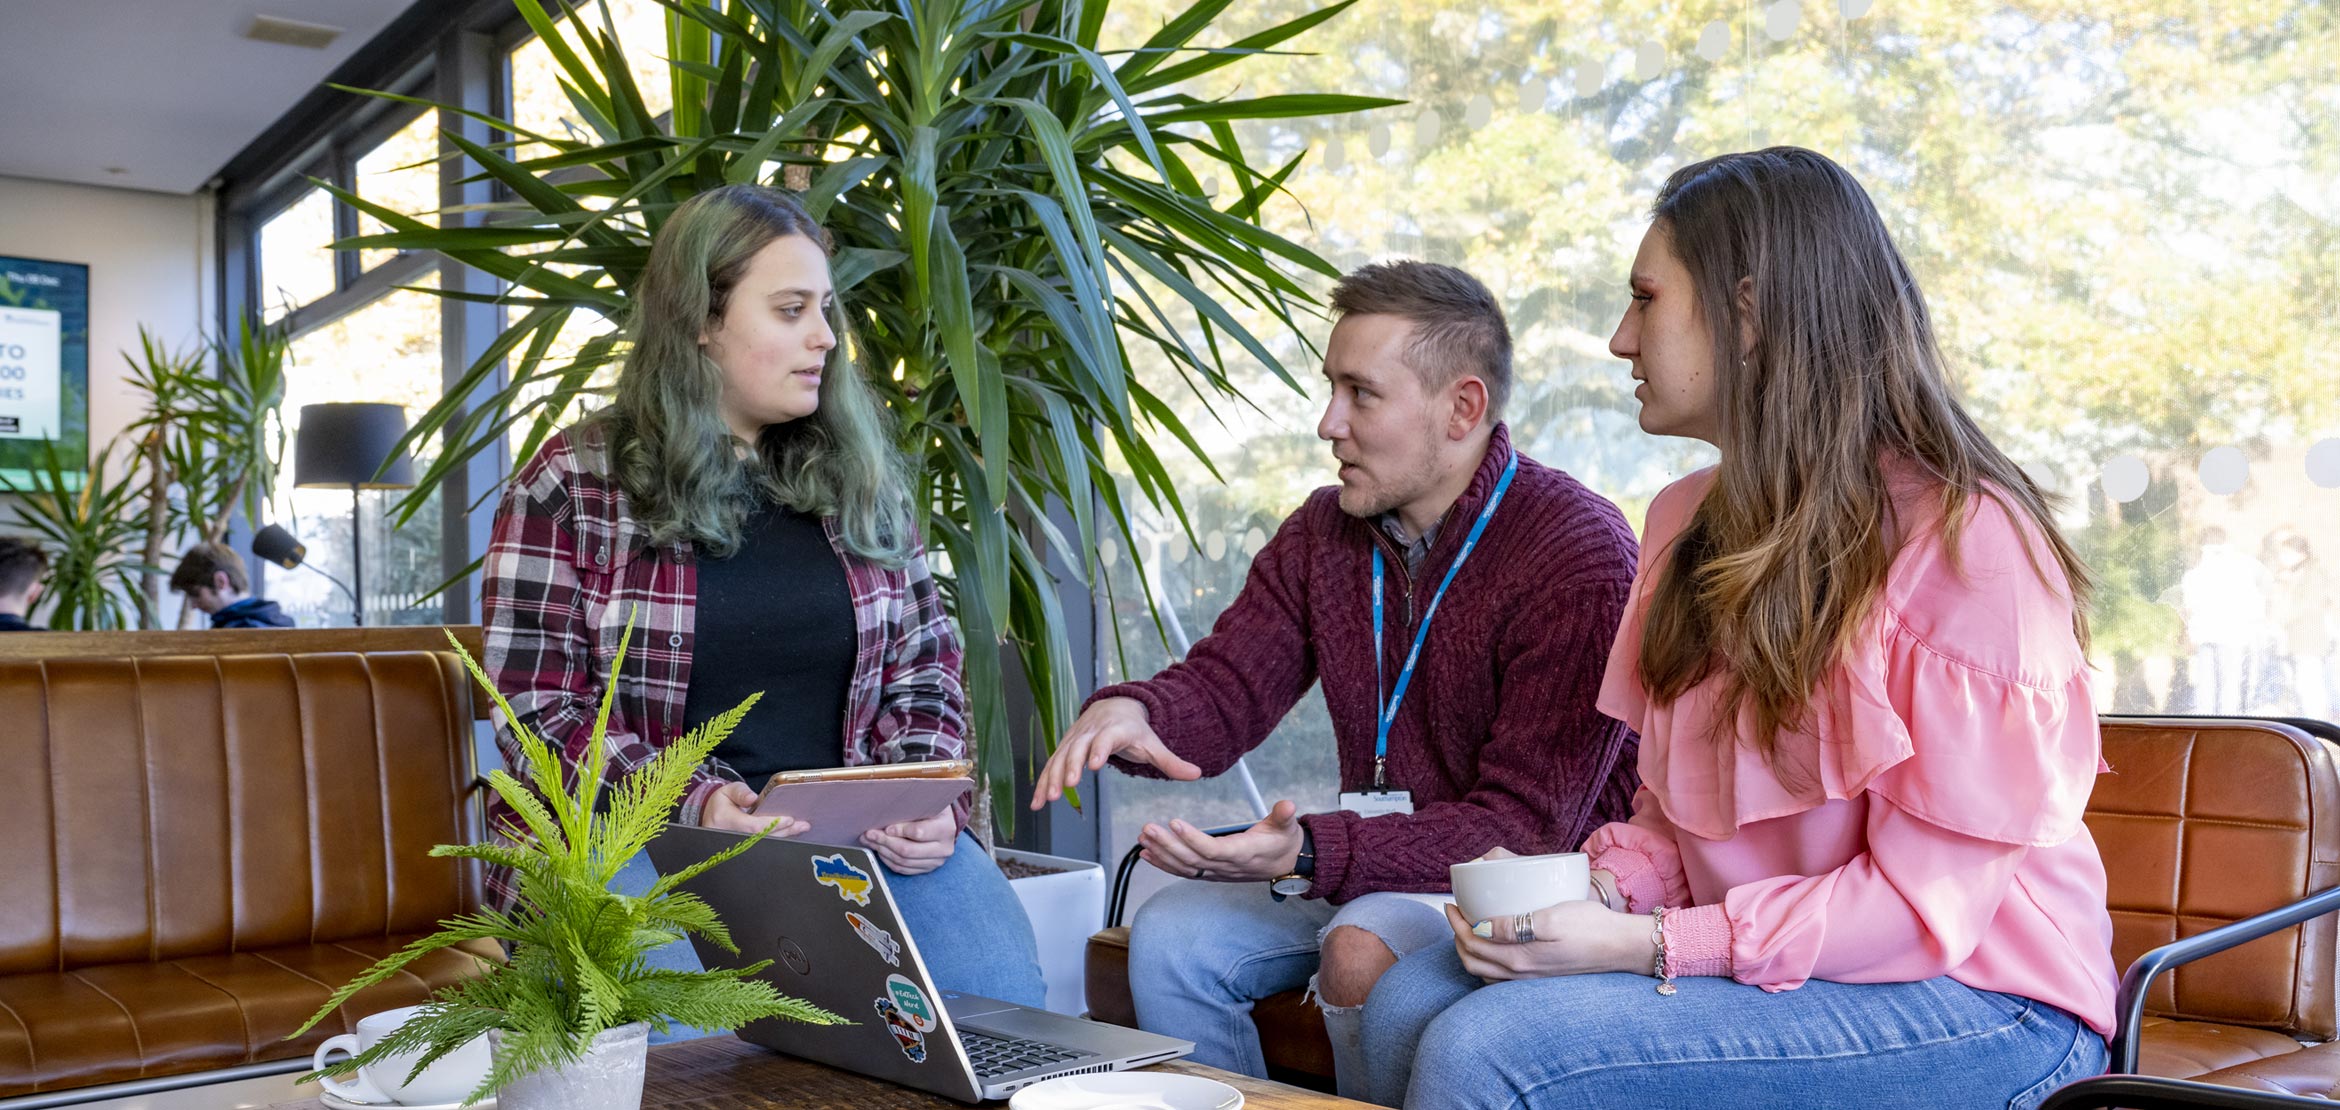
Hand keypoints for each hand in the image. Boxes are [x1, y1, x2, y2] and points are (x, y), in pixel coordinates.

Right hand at [699, 782, 808, 837]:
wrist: (712, 818)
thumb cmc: (722, 803)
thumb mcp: (727, 791)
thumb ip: (740, 792)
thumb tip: (751, 798)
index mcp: (725, 820)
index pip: (753, 827)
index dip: (773, 824)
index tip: (788, 819)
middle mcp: (730, 837)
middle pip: (763, 838)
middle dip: (784, 831)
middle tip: (802, 825)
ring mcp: (737, 847)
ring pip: (764, 845)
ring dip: (785, 836)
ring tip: (801, 828)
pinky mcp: (743, 850)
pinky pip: (763, 847)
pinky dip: (778, 839)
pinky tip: (791, 833)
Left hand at [863, 806, 958, 875]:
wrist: (945, 823)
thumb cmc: (933, 809)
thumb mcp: (927, 802)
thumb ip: (911, 806)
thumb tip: (885, 810)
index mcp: (945, 828)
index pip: (918, 833)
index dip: (899, 830)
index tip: (886, 827)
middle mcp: (944, 848)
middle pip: (908, 851)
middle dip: (885, 842)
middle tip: (870, 834)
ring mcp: (936, 861)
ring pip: (903, 862)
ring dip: (883, 851)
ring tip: (870, 841)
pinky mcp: (927, 869)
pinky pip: (903, 869)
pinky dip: (888, 860)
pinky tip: (880, 850)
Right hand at [1029, 697, 1201, 810]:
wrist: (1113, 707)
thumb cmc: (1135, 729)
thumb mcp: (1154, 744)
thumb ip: (1171, 762)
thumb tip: (1197, 774)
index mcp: (1115, 729)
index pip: (1106, 738)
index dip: (1099, 750)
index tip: (1094, 765)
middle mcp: (1091, 732)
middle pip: (1079, 748)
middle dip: (1071, 767)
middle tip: (1067, 787)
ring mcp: (1075, 739)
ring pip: (1060, 758)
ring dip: (1052, 779)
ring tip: (1048, 801)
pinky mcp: (1064, 748)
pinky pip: (1051, 766)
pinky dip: (1043, 783)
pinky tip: (1037, 803)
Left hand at [1139, 799, 1304, 882]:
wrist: (1286, 865)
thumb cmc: (1283, 842)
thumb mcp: (1287, 827)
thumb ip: (1284, 816)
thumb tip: (1288, 805)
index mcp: (1243, 853)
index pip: (1213, 849)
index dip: (1192, 838)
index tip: (1174, 822)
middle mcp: (1226, 866)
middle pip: (1192, 860)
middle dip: (1168, 845)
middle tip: (1148, 829)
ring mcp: (1217, 872)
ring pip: (1185, 867)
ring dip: (1162, 853)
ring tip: (1143, 837)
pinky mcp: (1211, 873)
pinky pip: (1184, 871)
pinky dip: (1164, 864)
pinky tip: (1147, 854)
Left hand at [1443, 900, 1652, 981]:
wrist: (1621, 947)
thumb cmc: (1590, 926)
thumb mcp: (1551, 918)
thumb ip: (1513, 926)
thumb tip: (1479, 927)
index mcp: (1519, 958)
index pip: (1472, 943)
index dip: (1456, 923)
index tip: (1452, 903)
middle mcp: (1520, 974)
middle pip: (1473, 961)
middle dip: (1457, 937)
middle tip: (1455, 912)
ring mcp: (1530, 979)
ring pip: (1484, 972)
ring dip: (1470, 951)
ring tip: (1468, 927)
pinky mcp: (1540, 978)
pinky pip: (1500, 977)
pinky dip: (1486, 962)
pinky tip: (1492, 947)